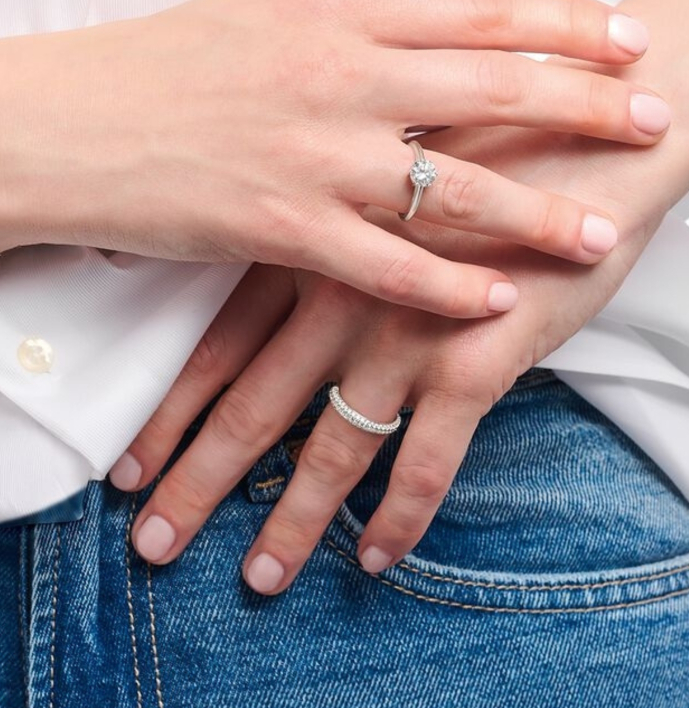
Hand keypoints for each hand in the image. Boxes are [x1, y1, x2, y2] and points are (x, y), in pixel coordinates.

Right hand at [0, 0, 665, 317]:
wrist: (69, 122)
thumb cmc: (161, 63)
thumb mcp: (264, 14)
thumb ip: (354, 24)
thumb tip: (434, 37)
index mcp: (335, 4)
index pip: (479, 7)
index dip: (563, 22)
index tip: (623, 37)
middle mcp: (338, 72)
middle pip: (494, 83)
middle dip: (588, 102)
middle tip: (653, 116)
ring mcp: (314, 153)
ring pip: (458, 184)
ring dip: (540, 211)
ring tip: (602, 231)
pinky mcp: (282, 228)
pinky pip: (388, 265)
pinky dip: (449, 286)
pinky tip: (498, 298)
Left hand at [106, 116, 673, 591]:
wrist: (582, 128)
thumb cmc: (474, 140)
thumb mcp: (370, 166)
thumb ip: (314, 210)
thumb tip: (258, 239)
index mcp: (304, 249)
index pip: (215, 348)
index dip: (169, 415)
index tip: (126, 470)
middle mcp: (337, 298)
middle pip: (251, 408)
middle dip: (198, 483)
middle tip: (154, 547)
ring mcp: (401, 333)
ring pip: (332, 448)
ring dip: (293, 521)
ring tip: (259, 579)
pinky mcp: (472, 362)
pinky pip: (428, 460)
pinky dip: (402, 515)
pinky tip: (377, 558)